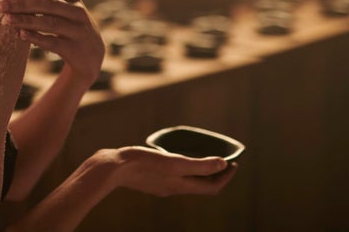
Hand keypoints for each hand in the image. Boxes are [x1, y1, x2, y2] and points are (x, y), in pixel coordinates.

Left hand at [0, 0, 104, 84]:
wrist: (91, 53)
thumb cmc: (69, 23)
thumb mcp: (61, 3)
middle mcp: (77, 10)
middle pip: (46, 3)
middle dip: (22, 4)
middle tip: (0, 6)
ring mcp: (78, 29)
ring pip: (50, 22)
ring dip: (26, 20)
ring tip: (6, 20)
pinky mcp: (76, 48)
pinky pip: (54, 42)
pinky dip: (37, 38)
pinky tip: (21, 35)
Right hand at [100, 146, 236, 196]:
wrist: (114, 169)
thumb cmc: (143, 163)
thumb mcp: (174, 162)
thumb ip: (199, 165)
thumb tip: (223, 165)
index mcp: (181, 185)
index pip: (211, 187)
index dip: (226, 177)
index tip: (234, 163)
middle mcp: (174, 188)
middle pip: (201, 186)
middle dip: (215, 175)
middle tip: (223, 160)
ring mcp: (162, 186)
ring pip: (188, 182)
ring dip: (200, 172)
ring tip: (204, 158)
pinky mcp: (151, 180)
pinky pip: (175, 177)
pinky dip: (184, 170)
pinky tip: (176, 159)